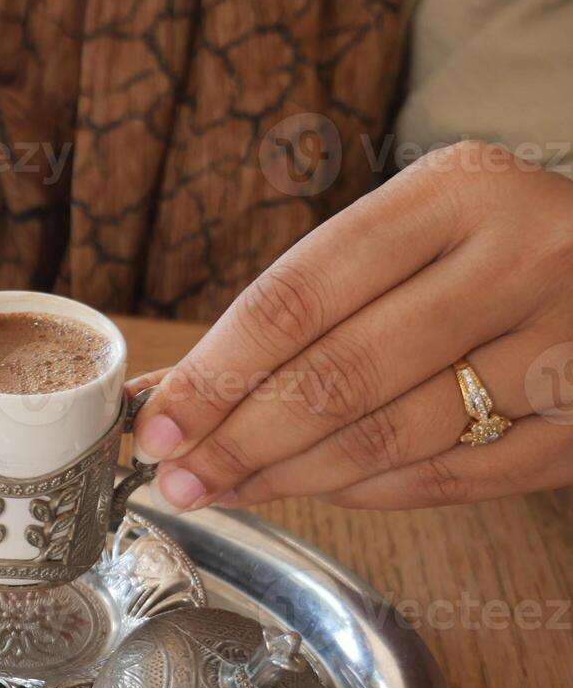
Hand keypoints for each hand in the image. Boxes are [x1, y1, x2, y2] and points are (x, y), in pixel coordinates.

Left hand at [130, 140, 572, 511]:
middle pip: (340, 374)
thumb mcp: (409, 235)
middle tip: (179, 479)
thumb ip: (299, 306)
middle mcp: (521, 258)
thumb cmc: (498, 250)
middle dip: (239, 439)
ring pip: (393, 436)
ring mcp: (568, 343)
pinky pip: (452, 479)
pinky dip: (368, 495)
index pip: (300, 294)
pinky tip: (314, 492)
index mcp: (456, 192)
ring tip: (227, 490)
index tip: (156, 423)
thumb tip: (171, 388)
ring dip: (292, 477)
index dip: (215, 371)